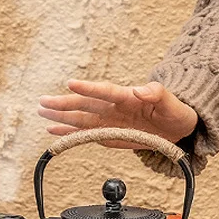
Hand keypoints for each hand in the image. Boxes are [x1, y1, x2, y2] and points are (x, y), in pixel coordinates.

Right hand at [38, 80, 198, 147]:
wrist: (176, 126)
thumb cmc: (174, 110)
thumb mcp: (170, 102)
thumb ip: (156, 94)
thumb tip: (141, 90)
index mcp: (127, 97)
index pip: (105, 92)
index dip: (89, 89)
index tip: (71, 84)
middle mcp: (114, 108)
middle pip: (85, 104)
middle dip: (64, 103)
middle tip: (43, 102)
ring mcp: (109, 121)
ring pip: (81, 118)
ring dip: (61, 116)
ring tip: (42, 112)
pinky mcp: (108, 134)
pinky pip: (86, 132)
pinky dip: (69, 132)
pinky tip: (54, 130)